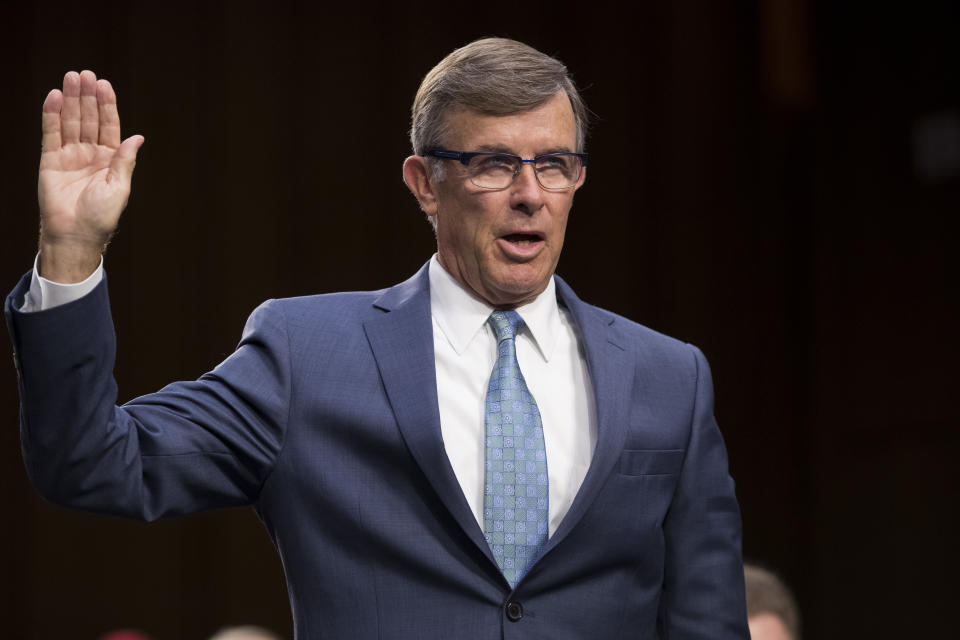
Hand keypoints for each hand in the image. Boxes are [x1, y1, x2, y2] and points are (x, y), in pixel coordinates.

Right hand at [38, 70, 143, 281]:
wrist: (75, 234)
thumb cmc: (101, 216)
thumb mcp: (119, 187)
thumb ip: (125, 160)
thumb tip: (138, 137)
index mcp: (110, 159)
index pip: (108, 125)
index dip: (106, 105)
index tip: (104, 85)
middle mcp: (90, 154)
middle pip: (88, 118)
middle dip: (87, 96)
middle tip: (85, 75)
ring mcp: (70, 155)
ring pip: (70, 121)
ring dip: (70, 99)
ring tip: (71, 78)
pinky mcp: (50, 160)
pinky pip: (51, 133)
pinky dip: (52, 115)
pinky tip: (54, 97)